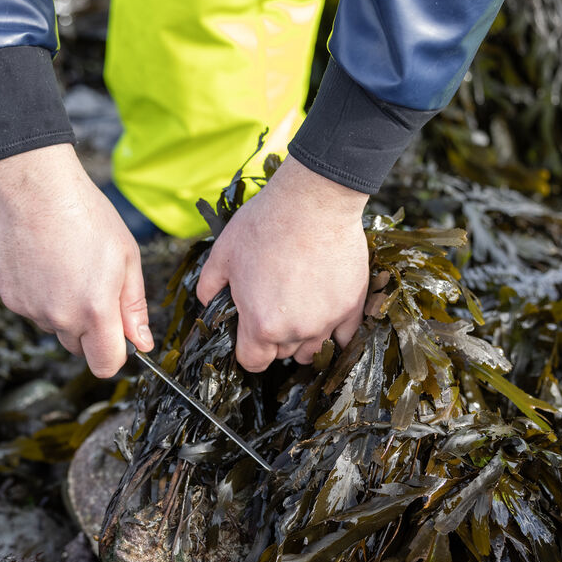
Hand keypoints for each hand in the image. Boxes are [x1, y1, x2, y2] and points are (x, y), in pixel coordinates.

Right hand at [0, 144, 152, 377]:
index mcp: (94, 311)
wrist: (35, 187)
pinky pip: (29, 307)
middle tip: (90, 285)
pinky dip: (37, 293)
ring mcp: (28, 308)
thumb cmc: (86, 215)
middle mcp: (59, 317)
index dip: (114, 353)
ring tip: (64, 265)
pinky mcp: (7, 296)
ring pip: (52, 325)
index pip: (105, 365)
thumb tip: (141, 343)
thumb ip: (133, 307)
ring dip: (61, 308)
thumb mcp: (126, 258)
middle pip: (78, 347)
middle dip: (88, 329)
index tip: (117, 334)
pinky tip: (42, 261)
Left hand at [196, 156, 368, 371]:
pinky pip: (345, 337)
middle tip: (272, 305)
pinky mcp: (353, 306)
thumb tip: (208, 303)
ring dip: (303, 337)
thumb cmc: (266, 224)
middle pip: (282, 355)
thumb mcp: (223, 254)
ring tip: (298, 307)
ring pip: (314, 349)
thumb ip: (210, 287)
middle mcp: (296, 330)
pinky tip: (324, 312)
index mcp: (261, 324)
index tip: (248, 334)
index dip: (247, 350)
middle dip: (273, 338)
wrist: (314, 200)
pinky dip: (334, 331)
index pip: (252, 362)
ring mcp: (328, 320)